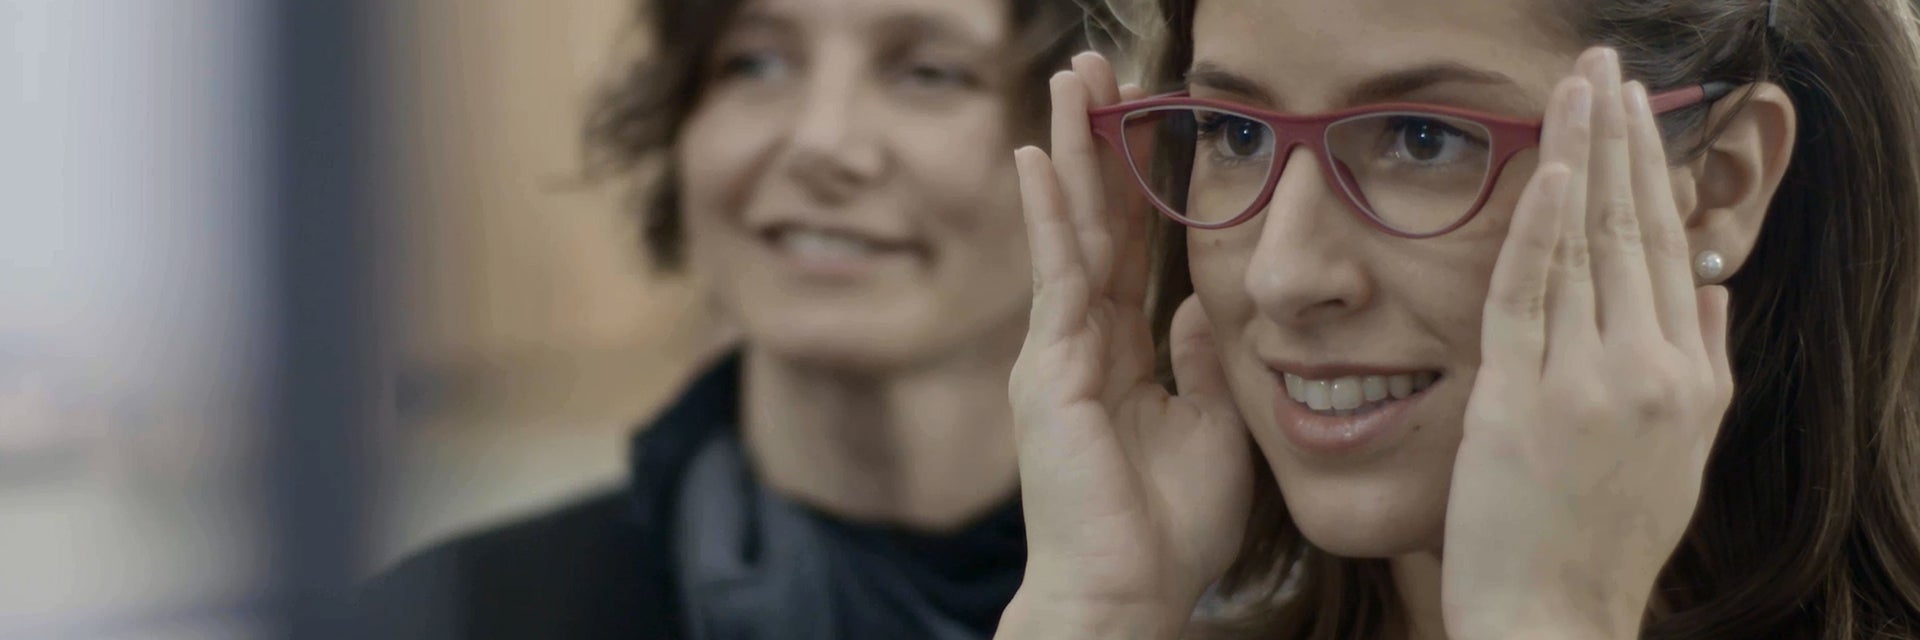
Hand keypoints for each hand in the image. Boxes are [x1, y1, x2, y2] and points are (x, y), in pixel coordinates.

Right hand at [998, 52, 1253, 638]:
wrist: (1127, 593)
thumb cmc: (1167, 531)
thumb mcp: (1211, 428)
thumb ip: (1199, 362)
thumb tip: (1198, 306)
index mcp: (1123, 359)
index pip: (1129, 251)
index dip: (1136, 187)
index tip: (1144, 122)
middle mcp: (1082, 344)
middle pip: (1093, 225)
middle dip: (1094, 146)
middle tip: (1092, 71)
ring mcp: (1058, 353)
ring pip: (1070, 232)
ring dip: (1070, 153)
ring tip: (1068, 83)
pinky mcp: (1049, 367)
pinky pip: (1055, 274)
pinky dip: (1049, 214)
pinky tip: (1039, 156)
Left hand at [1442, 49, 1735, 637]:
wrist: (1556, 619)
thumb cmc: (1607, 538)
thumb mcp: (1683, 454)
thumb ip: (1701, 364)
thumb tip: (1706, 290)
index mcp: (1692, 379)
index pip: (1669, 249)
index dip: (1650, 173)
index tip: (1637, 112)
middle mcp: (1650, 371)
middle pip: (1633, 231)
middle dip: (1621, 140)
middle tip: (1609, 66)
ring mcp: (1585, 383)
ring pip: (1585, 248)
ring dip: (1580, 156)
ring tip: (1579, 87)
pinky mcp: (1518, 399)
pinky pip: (1529, 293)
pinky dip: (1537, 225)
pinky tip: (1543, 167)